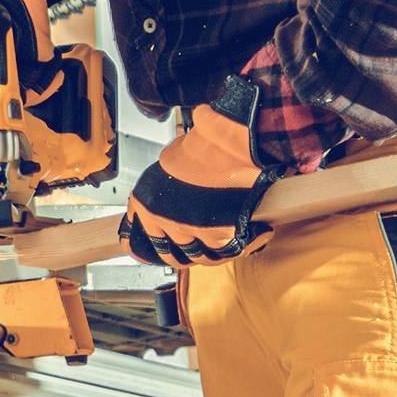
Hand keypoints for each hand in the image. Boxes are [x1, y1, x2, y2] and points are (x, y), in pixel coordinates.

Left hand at [123, 78, 278, 265]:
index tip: (156, 251)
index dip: (155, 245)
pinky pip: (227, 251)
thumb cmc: (203, 141)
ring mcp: (191, 230)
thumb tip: (173, 189)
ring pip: (199, 255)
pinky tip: (252, 235)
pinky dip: (241, 246)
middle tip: (194, 249)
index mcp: (146, 202)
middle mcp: (164, 220)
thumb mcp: (172, 159)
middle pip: (172, 251)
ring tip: (221, 243)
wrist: (230, 141)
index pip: (144, 237)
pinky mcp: (219, 235)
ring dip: (210, 253)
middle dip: (184, 252)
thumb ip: (167, 184)